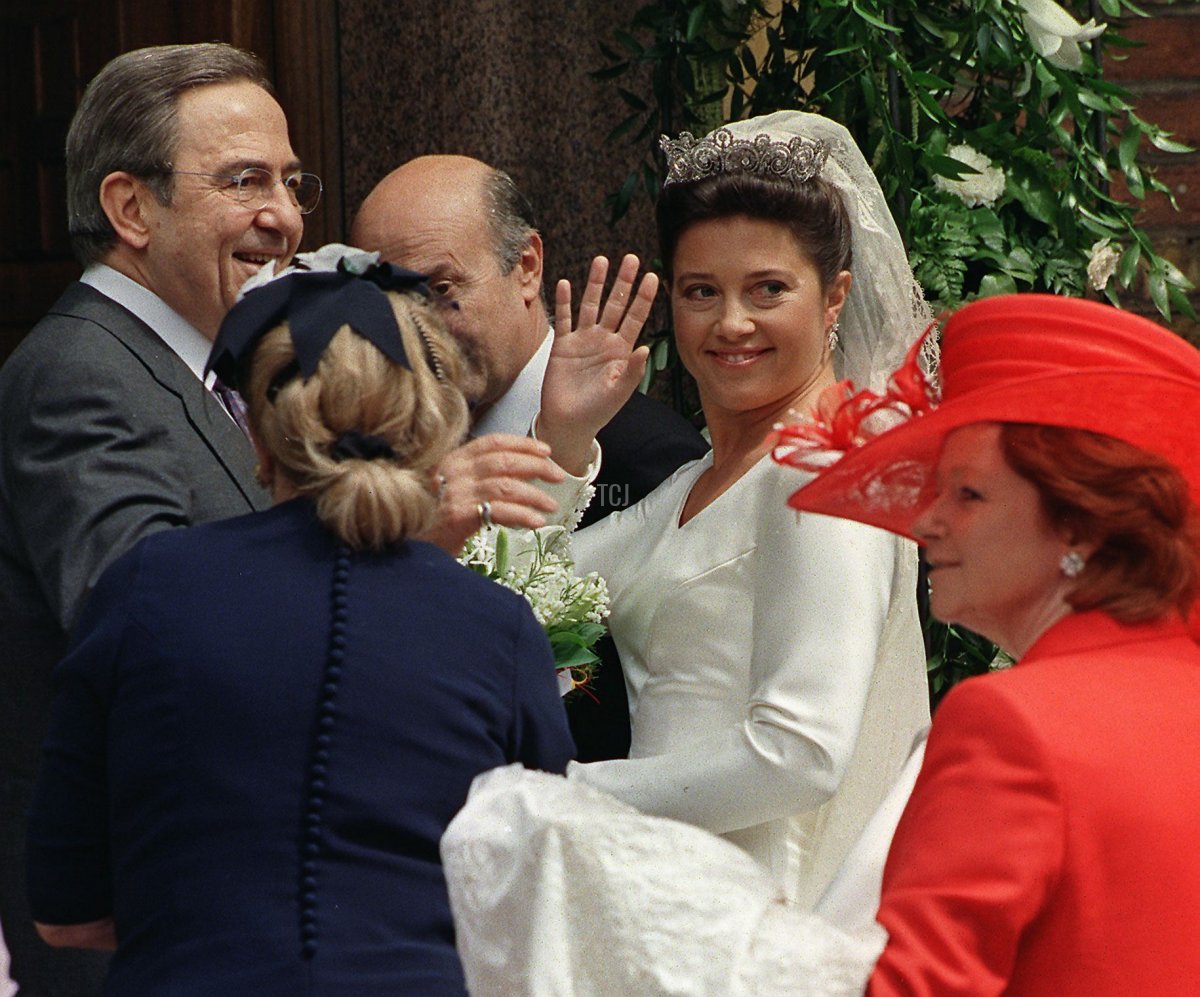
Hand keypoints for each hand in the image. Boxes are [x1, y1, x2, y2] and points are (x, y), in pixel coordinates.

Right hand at [417, 434, 565, 554]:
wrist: (403, 544)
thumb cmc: (428, 518)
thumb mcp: (449, 488)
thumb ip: (475, 477)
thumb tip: (516, 473)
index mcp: (453, 460)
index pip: (492, 442)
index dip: (522, 444)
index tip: (545, 450)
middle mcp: (454, 471)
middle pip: (504, 461)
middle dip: (536, 466)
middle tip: (557, 476)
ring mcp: (455, 492)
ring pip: (506, 485)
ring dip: (534, 494)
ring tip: (550, 505)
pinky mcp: (459, 515)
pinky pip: (500, 511)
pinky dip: (523, 515)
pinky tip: (536, 522)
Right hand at [540, 254, 656, 472]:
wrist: (570, 422)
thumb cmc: (598, 411)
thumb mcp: (619, 392)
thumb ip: (633, 371)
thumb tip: (645, 348)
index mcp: (622, 350)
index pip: (635, 318)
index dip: (643, 298)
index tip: (652, 276)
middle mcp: (604, 340)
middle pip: (615, 304)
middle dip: (623, 282)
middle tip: (631, 258)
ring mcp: (583, 340)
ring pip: (590, 305)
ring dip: (595, 284)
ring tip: (601, 260)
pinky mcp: (563, 346)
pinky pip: (564, 319)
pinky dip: (564, 302)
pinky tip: (566, 284)